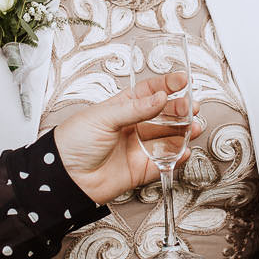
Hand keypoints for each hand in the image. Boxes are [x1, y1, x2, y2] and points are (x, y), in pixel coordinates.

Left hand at [52, 73, 194, 202]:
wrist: (65, 176)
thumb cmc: (74, 141)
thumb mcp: (104, 117)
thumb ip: (135, 109)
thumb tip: (161, 97)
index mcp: (122, 107)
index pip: (149, 92)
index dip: (166, 85)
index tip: (182, 81)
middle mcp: (134, 126)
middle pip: (164, 115)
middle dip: (179, 109)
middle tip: (189, 107)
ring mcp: (139, 147)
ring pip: (168, 138)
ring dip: (183, 132)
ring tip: (192, 127)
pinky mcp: (141, 169)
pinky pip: (165, 162)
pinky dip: (177, 157)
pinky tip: (183, 150)